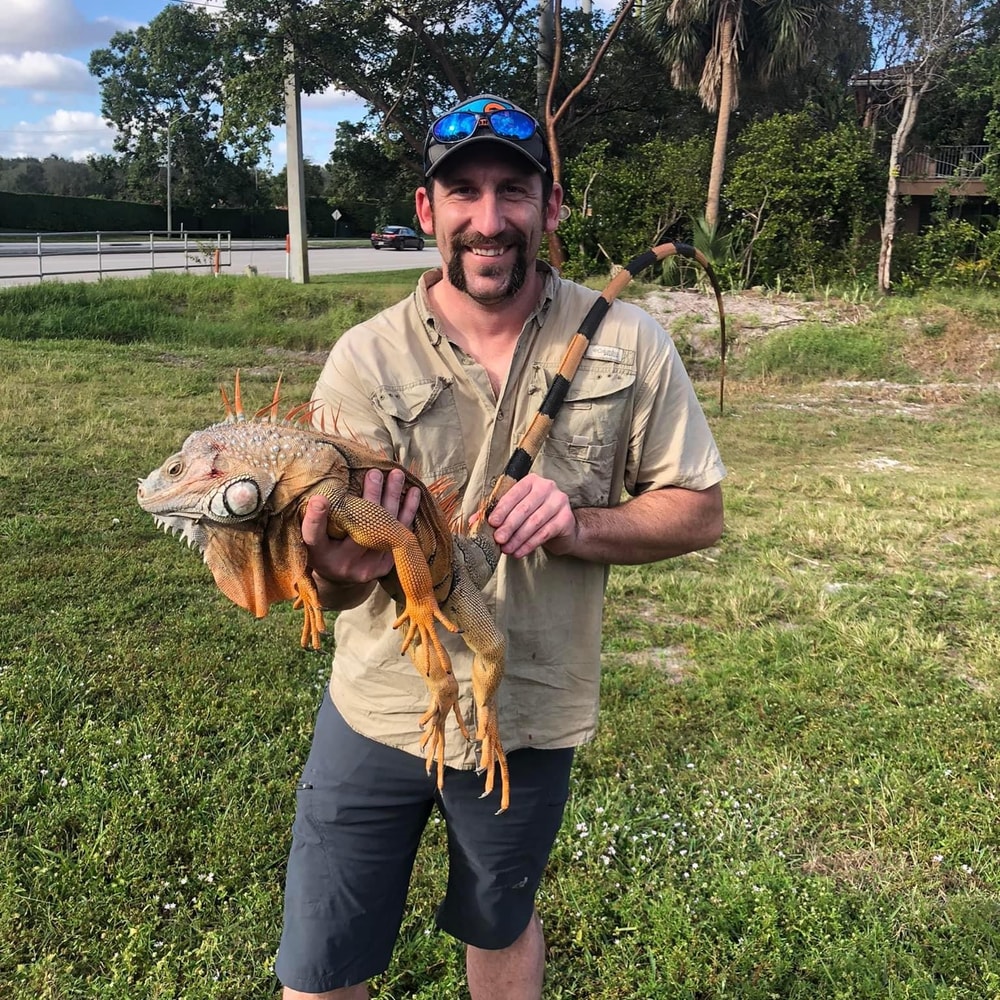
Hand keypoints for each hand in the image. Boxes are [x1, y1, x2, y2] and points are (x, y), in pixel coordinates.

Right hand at [302, 469, 420, 591]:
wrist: (339, 575)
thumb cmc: (322, 546)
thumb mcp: (311, 533)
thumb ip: (314, 516)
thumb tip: (322, 488)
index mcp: (318, 554)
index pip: (313, 536)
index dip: (315, 519)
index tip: (319, 499)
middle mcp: (342, 563)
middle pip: (359, 528)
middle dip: (370, 497)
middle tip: (374, 473)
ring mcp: (366, 567)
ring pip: (384, 527)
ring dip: (392, 498)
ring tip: (396, 475)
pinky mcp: (385, 565)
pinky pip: (400, 534)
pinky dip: (407, 511)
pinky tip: (414, 492)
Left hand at [486, 473, 577, 558]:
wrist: (562, 527)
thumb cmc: (533, 515)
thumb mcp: (515, 510)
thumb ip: (496, 513)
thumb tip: (473, 522)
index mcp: (531, 481)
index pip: (514, 494)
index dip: (501, 509)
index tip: (491, 523)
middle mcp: (547, 487)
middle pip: (524, 508)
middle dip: (509, 526)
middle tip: (498, 539)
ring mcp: (559, 502)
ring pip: (534, 522)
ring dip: (518, 538)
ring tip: (507, 549)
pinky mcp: (566, 518)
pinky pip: (545, 533)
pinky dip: (529, 544)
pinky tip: (519, 552)